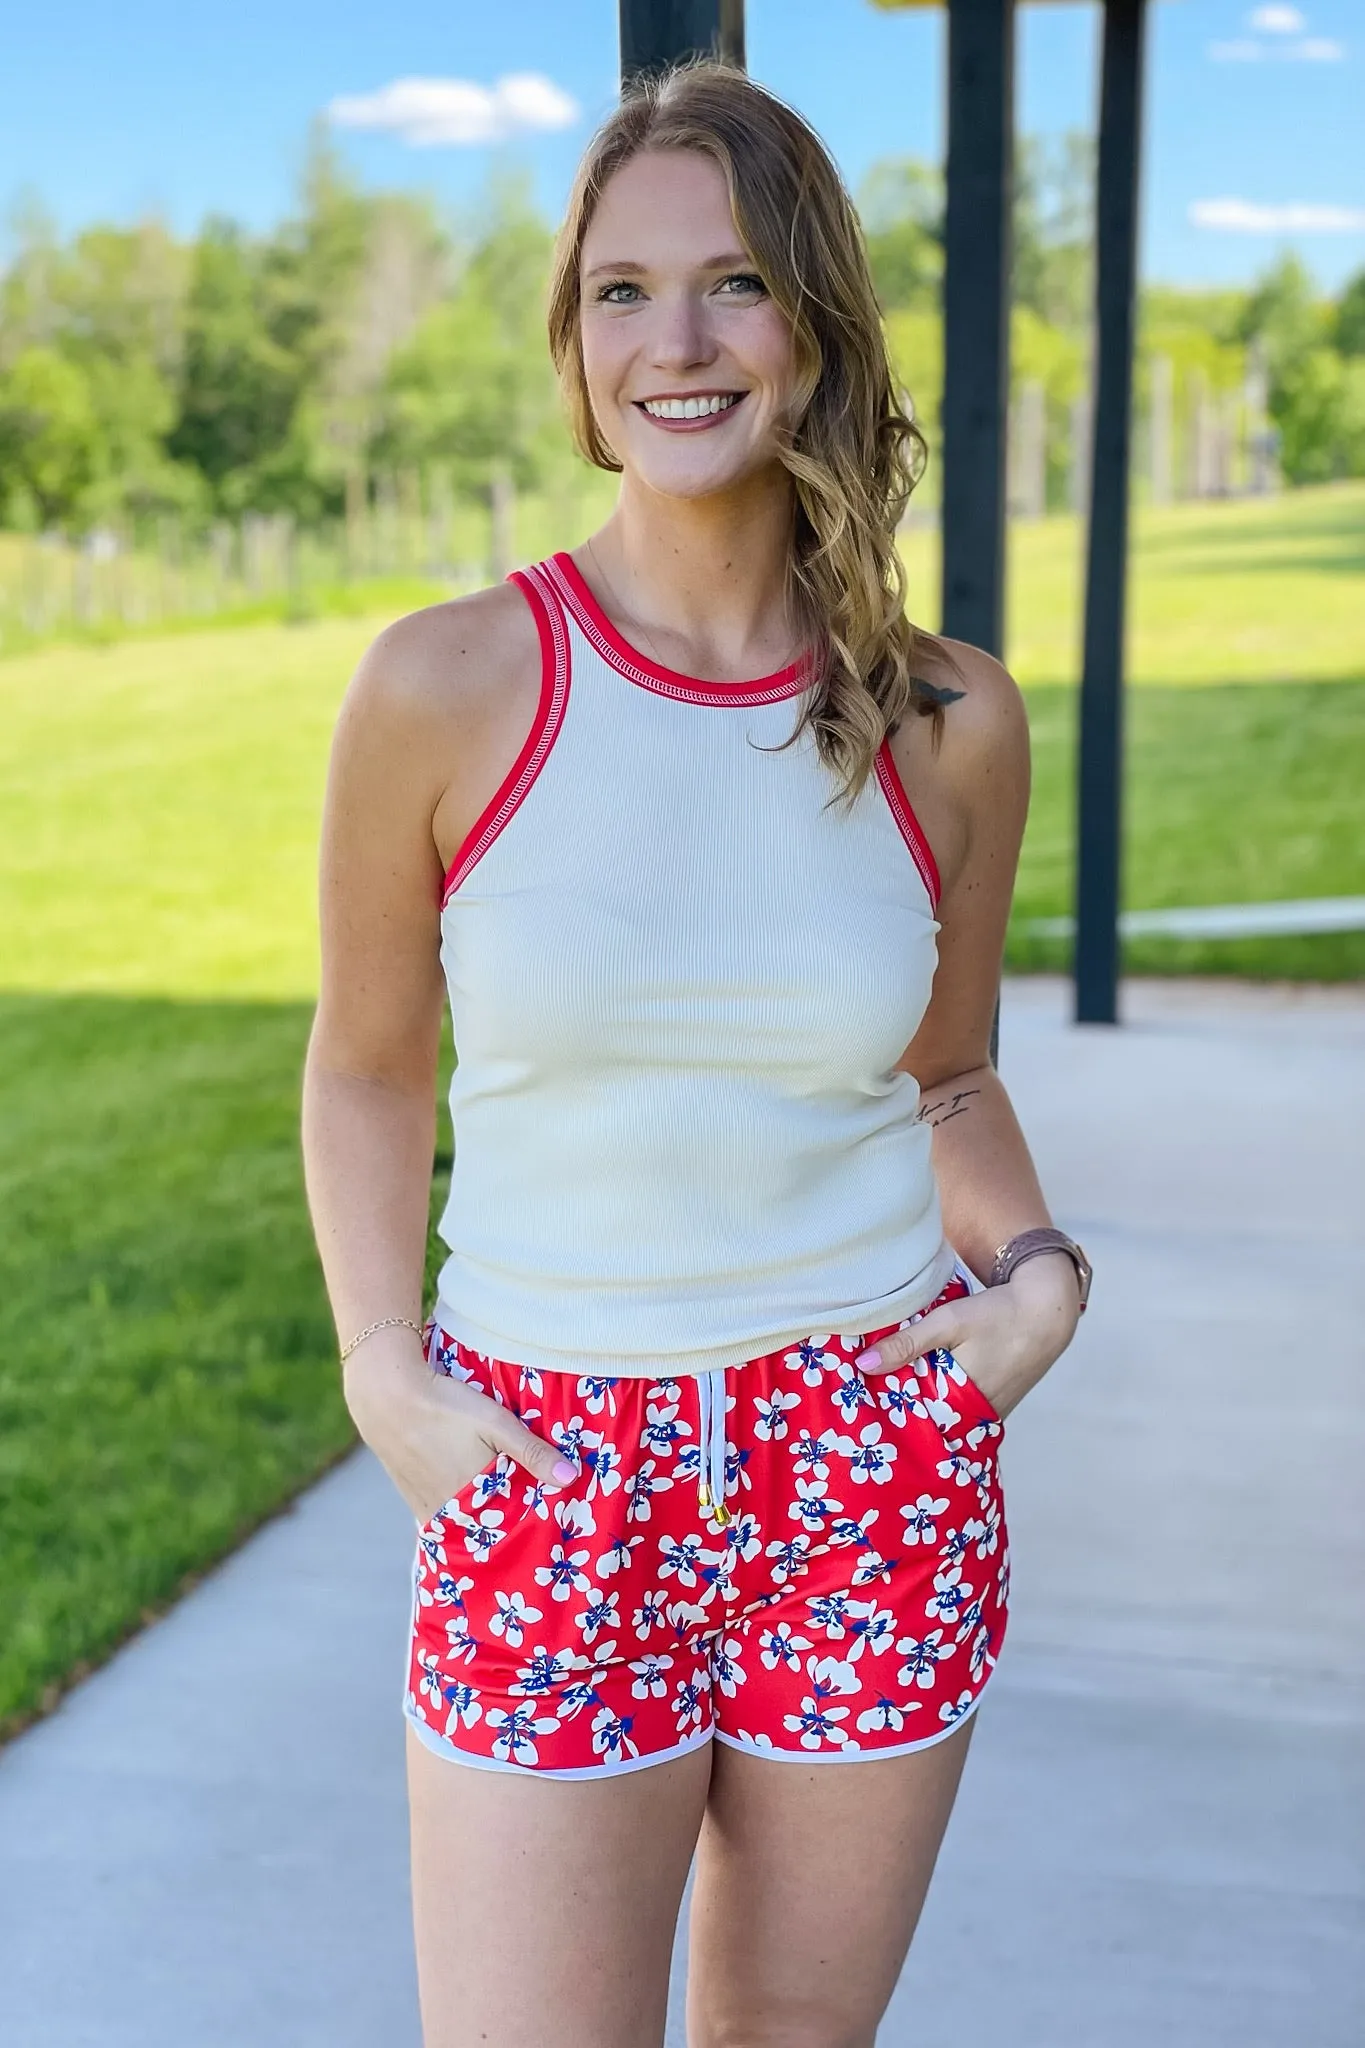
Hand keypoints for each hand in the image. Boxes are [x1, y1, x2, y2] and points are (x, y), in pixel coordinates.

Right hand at [342, 1326, 575, 1525]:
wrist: (387, 1398)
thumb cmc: (445, 1406)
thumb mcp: (495, 1423)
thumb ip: (532, 1452)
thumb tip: (570, 1478)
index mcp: (477, 1496)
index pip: (515, 1520)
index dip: (533, 1514)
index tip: (551, 1510)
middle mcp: (452, 1511)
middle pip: (489, 1525)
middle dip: (508, 1520)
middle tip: (528, 1507)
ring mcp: (429, 1508)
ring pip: (466, 1523)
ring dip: (483, 1518)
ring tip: (500, 1502)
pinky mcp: (414, 1501)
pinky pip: (443, 1519)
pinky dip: (459, 1515)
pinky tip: (470, 1500)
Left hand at [860, 1255, 1080, 1419]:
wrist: (1046, 1313)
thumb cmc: (998, 1316)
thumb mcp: (949, 1323)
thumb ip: (908, 1344)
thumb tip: (864, 1365)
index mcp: (961, 1401)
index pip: (913, 1420)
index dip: (886, 1413)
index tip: (858, 1405)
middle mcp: (976, 1416)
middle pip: (928, 1421)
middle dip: (902, 1412)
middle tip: (866, 1402)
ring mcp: (988, 1413)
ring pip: (945, 1416)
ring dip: (922, 1405)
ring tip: (886, 1394)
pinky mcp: (995, 1404)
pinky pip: (961, 1410)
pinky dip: (942, 1400)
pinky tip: (923, 1385)